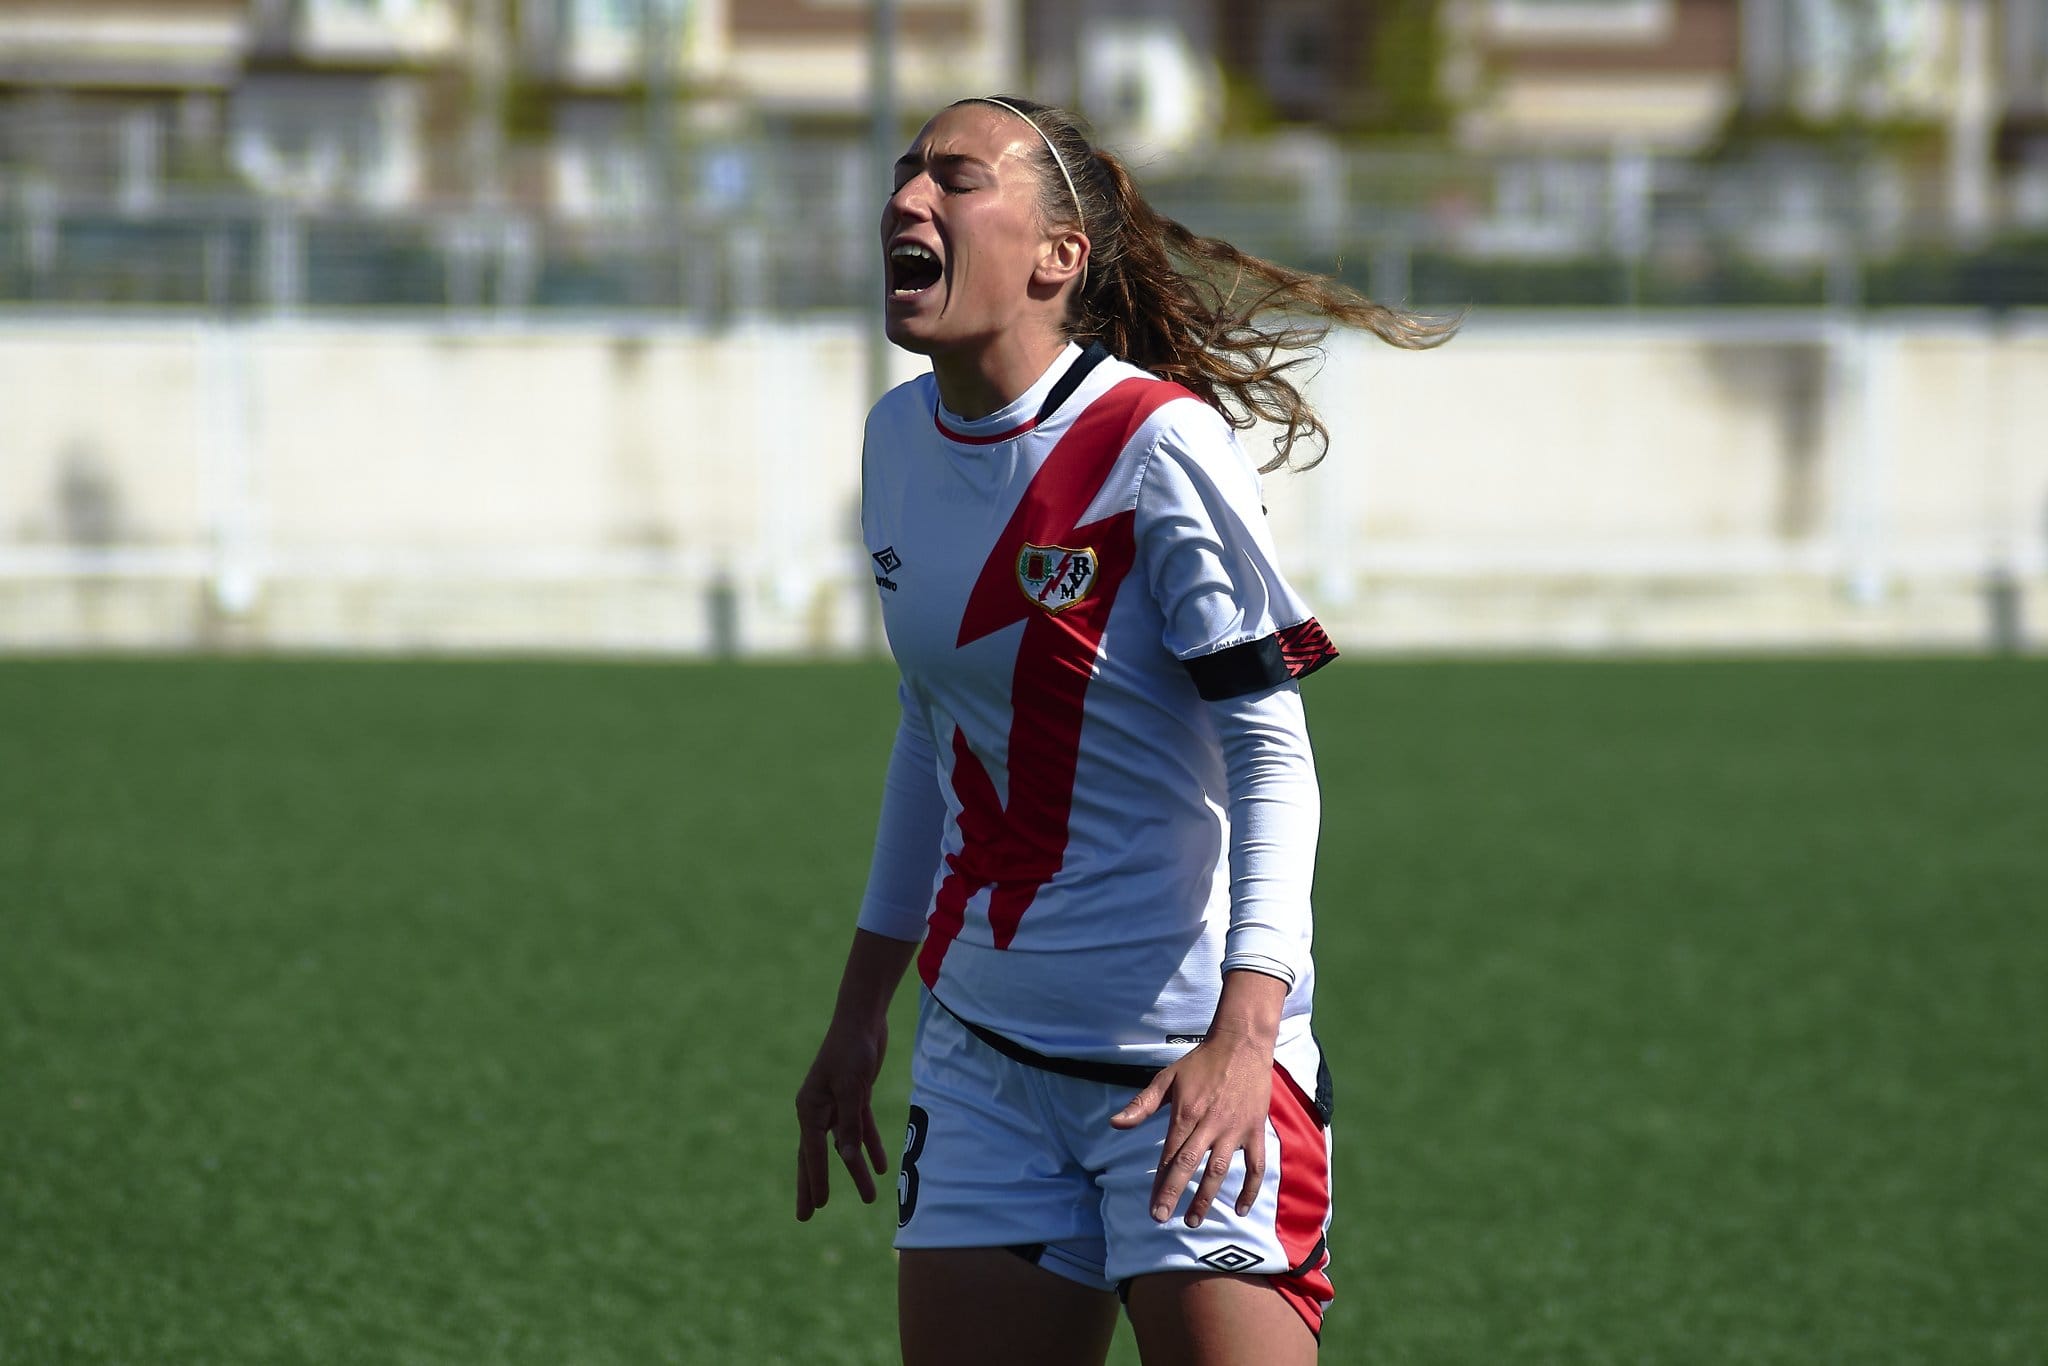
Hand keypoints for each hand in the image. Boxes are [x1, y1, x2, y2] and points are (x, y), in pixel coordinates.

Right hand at [794, 1018, 889, 1220]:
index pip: (812, 1152)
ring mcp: (836, 1104)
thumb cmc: (852, 1048)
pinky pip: (861, 1129)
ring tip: (868, 1199)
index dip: (817, 1180)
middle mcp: (818, 1109)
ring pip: (843, 1146)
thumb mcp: (852, 1087)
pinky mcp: (855, 1097)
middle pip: (815, 1155)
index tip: (818, 1207)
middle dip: (814, 1186)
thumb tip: (846, 1158)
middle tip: (806, 1217)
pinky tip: (881, 1166)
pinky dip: (871, 1146)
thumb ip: (849, 1123)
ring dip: (855, 1171)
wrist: (862, 1017)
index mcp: (809, 1108)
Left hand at [1110, 1029, 1274, 1226]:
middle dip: (1175, 1194)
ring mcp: (1234, 1129)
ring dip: (1207, 1197)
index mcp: (1186, 1113)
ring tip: (1193, 1220)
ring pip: (1220, 1169)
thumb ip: (1142, 1104)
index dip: (1161, 1183)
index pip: (1170, 1155)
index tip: (1153, 1206)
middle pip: (1190, 1166)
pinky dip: (1251, 1188)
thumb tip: (1115, 1123)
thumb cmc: (1201, 1063)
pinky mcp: (1255, 1130)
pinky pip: (1256, 1164)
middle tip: (1162, 1219)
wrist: (1241, 1045)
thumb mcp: (1167, 1079)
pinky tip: (1241, 1208)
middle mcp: (1210, 1125)